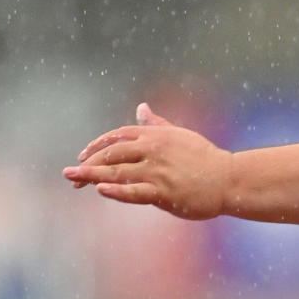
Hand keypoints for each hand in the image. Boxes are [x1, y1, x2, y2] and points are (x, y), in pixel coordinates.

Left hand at [63, 101, 232, 219]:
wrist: (228, 179)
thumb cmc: (205, 158)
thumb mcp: (180, 135)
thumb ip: (157, 123)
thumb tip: (141, 107)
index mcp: (158, 136)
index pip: (119, 135)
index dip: (98, 145)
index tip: (83, 155)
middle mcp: (154, 151)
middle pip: (112, 155)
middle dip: (89, 165)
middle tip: (70, 176)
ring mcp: (158, 171)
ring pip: (117, 174)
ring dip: (91, 177)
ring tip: (72, 181)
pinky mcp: (163, 192)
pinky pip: (134, 192)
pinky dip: (116, 191)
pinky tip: (100, 190)